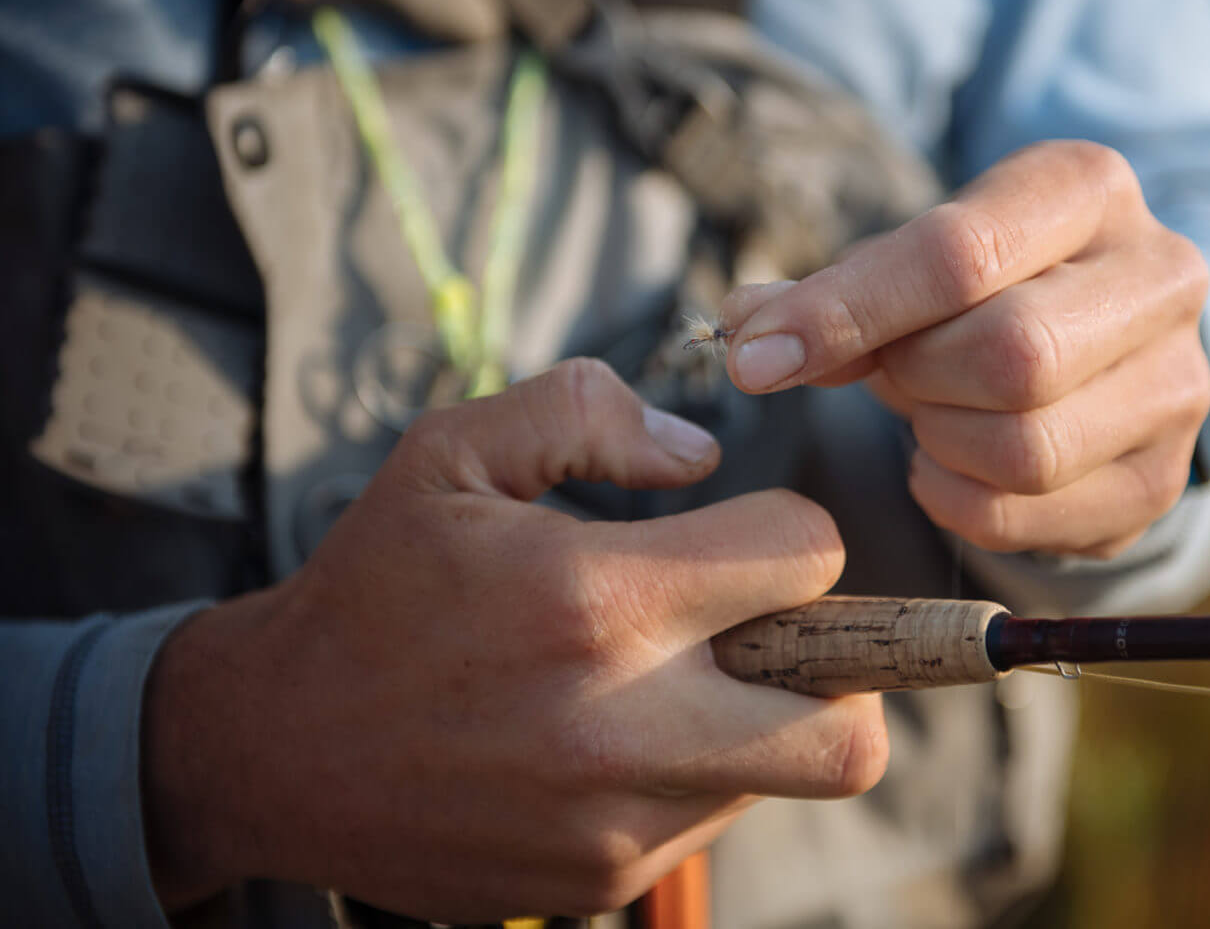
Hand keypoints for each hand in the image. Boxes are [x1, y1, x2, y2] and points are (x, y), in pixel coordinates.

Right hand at [142, 360, 886, 920]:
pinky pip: (709, 823)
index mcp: (596, 600)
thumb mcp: (452, 454)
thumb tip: (699, 453)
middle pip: (850, 732)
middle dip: (842, 668)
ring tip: (670, 679)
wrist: (272, 749)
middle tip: (775, 633)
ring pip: (785, 778)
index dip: (791, 530)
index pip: (808, 558)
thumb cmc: (374, 588)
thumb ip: (586, 414)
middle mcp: (622, 727)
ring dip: (761, 718)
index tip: (743, 535)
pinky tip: (616, 737)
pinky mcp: (598, 883)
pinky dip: (697, 774)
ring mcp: (614, 825)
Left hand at [722, 141, 1209, 559]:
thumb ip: (833, 293)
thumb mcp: (919, 258)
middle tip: (891, 375)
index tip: (756, 355)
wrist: (1104, 337)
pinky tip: (950, 462)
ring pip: (1025, 448)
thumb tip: (745, 333)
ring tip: (931, 412)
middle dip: (916, 378)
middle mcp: (1160, 277)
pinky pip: (1026, 517)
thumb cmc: (989, 284)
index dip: (846, 312)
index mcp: (1089, 188)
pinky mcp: (1159, 479)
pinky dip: (957, 499)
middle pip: (1009, 356)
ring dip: (940, 442)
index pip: (960, 253)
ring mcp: (1178, 385)